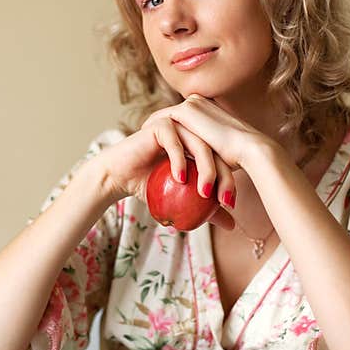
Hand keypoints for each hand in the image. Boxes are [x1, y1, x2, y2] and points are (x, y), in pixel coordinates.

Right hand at [92, 110, 235, 230]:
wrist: (117, 177)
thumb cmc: (148, 187)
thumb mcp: (182, 200)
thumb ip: (207, 208)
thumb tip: (232, 225)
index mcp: (200, 143)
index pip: (223, 159)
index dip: (230, 181)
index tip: (230, 204)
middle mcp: (191, 130)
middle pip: (216, 151)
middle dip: (224, 177)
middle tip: (223, 200)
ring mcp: (177, 124)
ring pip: (199, 145)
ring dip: (206, 170)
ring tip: (204, 193)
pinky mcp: (160, 124)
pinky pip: (175, 142)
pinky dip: (180, 161)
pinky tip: (180, 179)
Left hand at [152, 94, 271, 170]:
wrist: (250, 150)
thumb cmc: (241, 161)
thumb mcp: (221, 156)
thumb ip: (211, 159)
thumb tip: (208, 178)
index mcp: (208, 112)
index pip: (183, 121)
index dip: (170, 131)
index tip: (158, 143)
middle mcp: (200, 103)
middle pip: (171, 115)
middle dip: (155, 123)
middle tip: (143, 135)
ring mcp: (193, 104)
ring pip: (165, 116)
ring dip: (152, 125)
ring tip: (140, 136)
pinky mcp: (187, 110)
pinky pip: (162, 118)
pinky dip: (152, 127)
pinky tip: (144, 136)